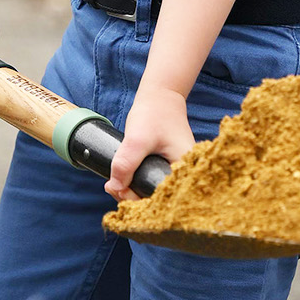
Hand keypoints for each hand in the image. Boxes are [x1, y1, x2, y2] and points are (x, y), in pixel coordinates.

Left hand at [104, 86, 194, 201]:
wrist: (160, 97)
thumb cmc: (154, 114)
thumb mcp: (137, 139)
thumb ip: (126, 163)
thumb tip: (116, 188)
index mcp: (186, 171)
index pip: (164, 200)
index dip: (140, 202)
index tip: (121, 192)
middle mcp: (185, 175)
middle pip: (158, 199)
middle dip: (133, 198)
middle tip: (113, 187)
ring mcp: (176, 172)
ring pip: (152, 192)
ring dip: (133, 191)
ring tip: (114, 184)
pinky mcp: (167, 168)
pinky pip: (151, 183)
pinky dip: (136, 184)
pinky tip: (122, 181)